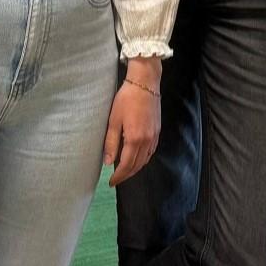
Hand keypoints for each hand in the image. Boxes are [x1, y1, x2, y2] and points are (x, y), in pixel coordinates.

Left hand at [104, 69, 161, 186]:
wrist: (145, 84)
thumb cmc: (126, 99)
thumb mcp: (113, 120)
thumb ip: (111, 142)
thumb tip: (108, 162)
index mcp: (134, 139)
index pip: (126, 165)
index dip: (118, 176)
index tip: (111, 182)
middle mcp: (147, 141)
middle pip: (137, 165)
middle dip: (126, 175)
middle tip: (116, 180)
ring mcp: (154, 136)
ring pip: (145, 160)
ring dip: (135, 169)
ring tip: (124, 171)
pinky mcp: (157, 131)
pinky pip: (151, 152)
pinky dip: (143, 159)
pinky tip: (137, 158)